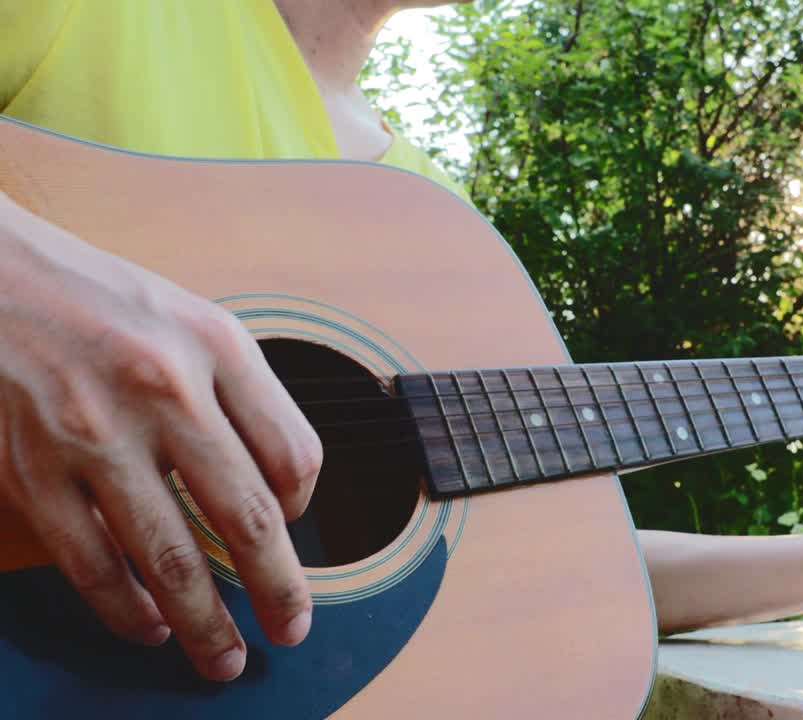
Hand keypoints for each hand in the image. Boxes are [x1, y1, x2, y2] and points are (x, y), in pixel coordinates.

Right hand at [0, 194, 320, 680]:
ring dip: (206, 622)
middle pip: (247, 517)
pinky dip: (127, 609)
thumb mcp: (193, 322)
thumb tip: (284, 489)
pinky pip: (92, 563)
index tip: (293, 530)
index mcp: (216, 348)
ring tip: (226, 657)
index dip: (305, 508)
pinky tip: (150, 625)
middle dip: (279, 590)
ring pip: (171, 557)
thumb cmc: (101, 303)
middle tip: (292, 630)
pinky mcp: (32, 470)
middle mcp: (163, 390)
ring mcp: (93, 434)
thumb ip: (245, 396)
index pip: (295, 455)